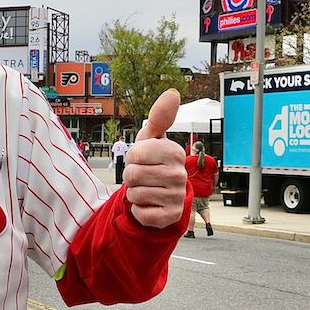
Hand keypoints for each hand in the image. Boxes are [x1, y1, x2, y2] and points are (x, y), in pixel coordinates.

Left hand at [124, 89, 187, 227]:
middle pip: (132, 175)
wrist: (162, 195)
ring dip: (133, 193)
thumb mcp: (152, 139)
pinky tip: (149, 205)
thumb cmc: (153, 162)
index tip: (140, 159)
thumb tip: (172, 93)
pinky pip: (141, 214)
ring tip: (145, 189)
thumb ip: (159, 117)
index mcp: (174, 152)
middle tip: (141, 177)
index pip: (135, 153)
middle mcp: (179, 174)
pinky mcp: (170, 216)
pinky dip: (138, 211)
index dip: (131, 157)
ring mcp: (177, 196)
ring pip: (134, 194)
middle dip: (130, 177)